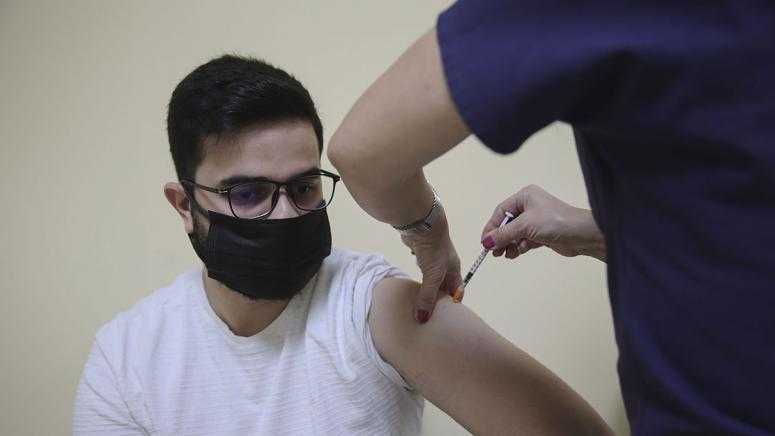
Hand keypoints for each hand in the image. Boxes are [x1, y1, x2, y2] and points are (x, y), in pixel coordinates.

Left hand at [400, 207, 460, 323]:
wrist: (422, 223)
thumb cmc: (434, 249)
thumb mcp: (432, 276)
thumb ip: (427, 297)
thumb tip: (422, 319)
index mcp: (454, 269)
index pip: (457, 290)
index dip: (452, 303)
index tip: (446, 318)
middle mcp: (445, 265)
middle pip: (444, 286)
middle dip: (438, 299)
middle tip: (430, 315)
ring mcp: (432, 259)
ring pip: (431, 278)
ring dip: (427, 289)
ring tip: (420, 303)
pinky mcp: (421, 254)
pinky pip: (421, 270)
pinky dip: (417, 279)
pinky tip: (411, 286)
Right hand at [480, 185, 605, 260]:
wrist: (582, 234)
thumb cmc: (555, 222)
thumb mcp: (525, 226)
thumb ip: (503, 234)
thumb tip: (486, 242)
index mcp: (525, 196)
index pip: (501, 211)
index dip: (491, 226)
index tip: (485, 242)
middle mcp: (530, 206)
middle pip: (507, 223)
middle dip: (500, 238)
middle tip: (493, 251)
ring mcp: (536, 220)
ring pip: (515, 234)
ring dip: (509, 244)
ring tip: (506, 254)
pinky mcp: (542, 233)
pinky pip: (524, 240)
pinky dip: (519, 247)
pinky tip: (517, 252)